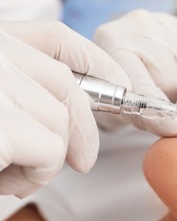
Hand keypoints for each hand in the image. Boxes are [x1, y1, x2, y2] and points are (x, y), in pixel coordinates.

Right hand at [0, 21, 129, 197]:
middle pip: (66, 86)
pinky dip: (37, 173)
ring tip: (12, 173)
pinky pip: (49, 150)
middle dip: (84, 128)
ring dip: (47, 158)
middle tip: (83, 160)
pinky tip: (4, 180)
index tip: (120, 84)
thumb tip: (65, 110)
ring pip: (59, 121)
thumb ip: (19, 92)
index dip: (95, 62)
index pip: (55, 41)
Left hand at [93, 10, 176, 135]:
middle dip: (168, 96)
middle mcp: (136, 25)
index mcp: (111, 43)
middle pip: (171, 79)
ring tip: (164, 80)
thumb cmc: (117, 86)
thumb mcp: (120, 105)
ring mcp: (161, 21)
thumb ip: (145, 116)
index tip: (175, 126)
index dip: (159, 107)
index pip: (141, 82)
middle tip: (157, 94)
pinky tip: (176, 68)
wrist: (120, 55)